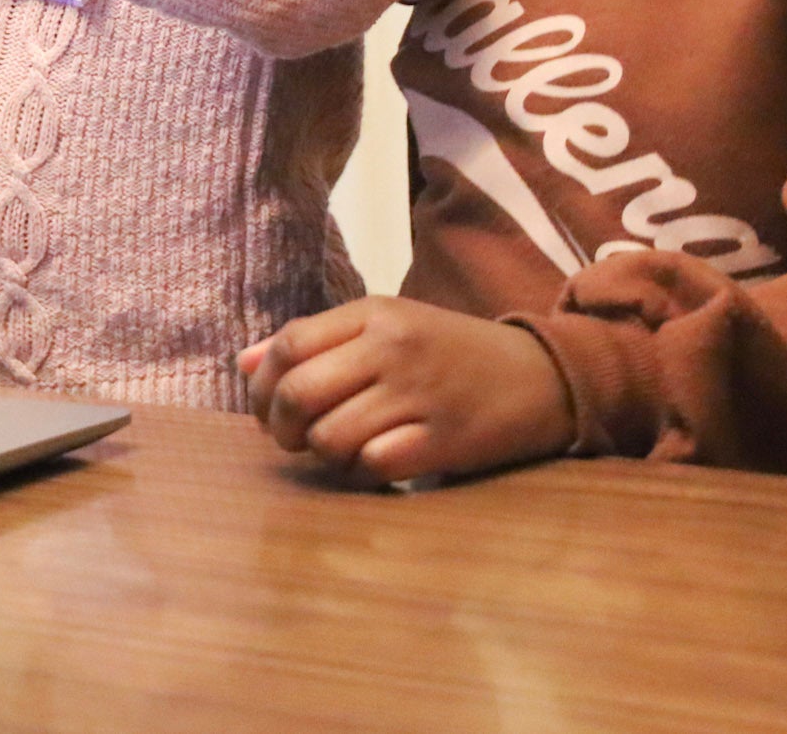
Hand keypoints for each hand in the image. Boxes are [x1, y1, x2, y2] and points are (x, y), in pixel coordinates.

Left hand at [238, 298, 574, 486]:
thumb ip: (316, 340)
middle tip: (291, 438)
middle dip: (280, 426)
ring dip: (321, 453)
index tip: (267, 407)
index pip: (289, 344)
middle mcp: (392, 348)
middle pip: (298, 393)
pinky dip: (360, 473)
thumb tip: (244, 365)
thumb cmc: (449, 352)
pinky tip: (372, 464)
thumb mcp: (386, 326)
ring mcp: (417, 395)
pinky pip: (371, 466)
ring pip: (328, 436)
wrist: (541, 375)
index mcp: (374, 313)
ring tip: (338, 448)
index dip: (263, 384)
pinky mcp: (442, 441)